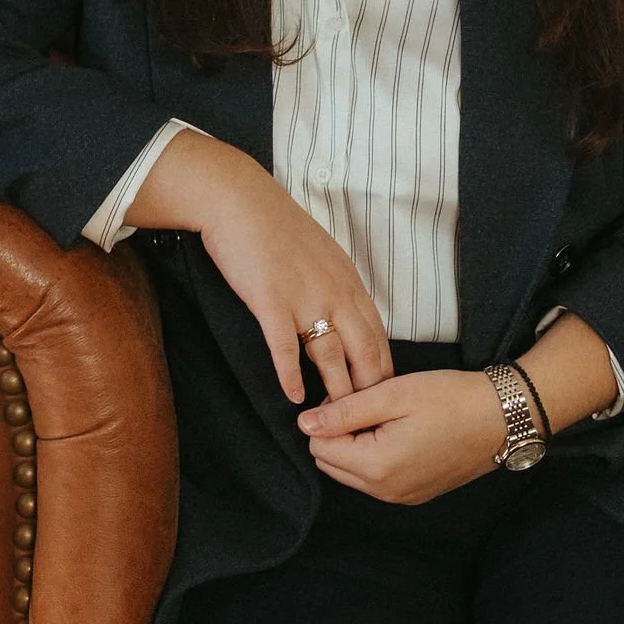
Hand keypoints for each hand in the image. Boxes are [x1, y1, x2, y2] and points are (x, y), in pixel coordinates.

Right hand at [124, 130, 389, 404]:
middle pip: (363, 351)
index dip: (382, 369)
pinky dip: (291, 375)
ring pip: (330, 355)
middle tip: (367, 422)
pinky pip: (285, 348)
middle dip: (368, 390)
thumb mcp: (323, 254)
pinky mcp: (271, 301)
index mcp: (349, 282)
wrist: (240, 202)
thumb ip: (337, 286)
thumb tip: (345, 315)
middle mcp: (335, 292)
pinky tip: (294, 397)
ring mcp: (304, 298)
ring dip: (334, 391)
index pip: (377, 335)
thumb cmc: (277, 227)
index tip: (383, 397)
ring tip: (335, 420)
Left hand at [297, 367, 509, 503]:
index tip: (354, 397)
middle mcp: (385, 491)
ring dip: (356, 446)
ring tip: (387, 417)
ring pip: (352, 473)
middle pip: (331, 464)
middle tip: (369, 405)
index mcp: (377, 467)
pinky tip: (400, 433)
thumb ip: (345, 410)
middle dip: (338, 435)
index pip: (319, 448)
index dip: (328, 417)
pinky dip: (376, 457)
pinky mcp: (415, 494)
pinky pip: (376, 480)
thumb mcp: (394, 394)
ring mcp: (401, 497)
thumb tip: (305, 423)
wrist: (502, 418)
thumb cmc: (452, 399)